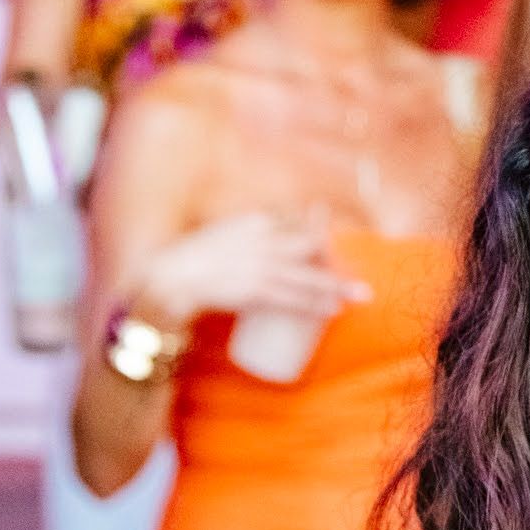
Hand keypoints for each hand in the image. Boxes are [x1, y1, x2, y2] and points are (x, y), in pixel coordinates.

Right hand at [135, 208, 368, 329]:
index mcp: (253, 219)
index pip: (296, 220)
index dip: (317, 234)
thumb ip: (235, 243)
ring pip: (310, 273)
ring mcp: (261, 263)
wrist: (167, 278)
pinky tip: (335, 309)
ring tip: (361, 296)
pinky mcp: (256, 288)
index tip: (326, 247)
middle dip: (333, 259)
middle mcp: (263, 236)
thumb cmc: (187, 264)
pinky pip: (296, 297)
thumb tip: (249, 258)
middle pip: (312, 243)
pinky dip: (318, 303)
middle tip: (347, 275)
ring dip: (338, 285)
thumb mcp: (216, 240)